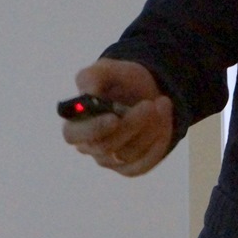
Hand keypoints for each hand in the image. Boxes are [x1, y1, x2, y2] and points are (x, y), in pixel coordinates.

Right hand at [62, 58, 172, 176]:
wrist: (146, 91)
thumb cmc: (120, 81)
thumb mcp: (107, 69)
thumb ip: (92, 76)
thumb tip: (89, 92)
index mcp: (76, 121)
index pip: (73, 135)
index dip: (93, 129)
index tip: (114, 118)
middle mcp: (90, 145)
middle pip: (106, 146)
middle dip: (132, 124)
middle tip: (149, 104)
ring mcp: (110, 160)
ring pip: (130, 154)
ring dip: (150, 128)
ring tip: (161, 103)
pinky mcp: (131, 167)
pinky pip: (146, 161)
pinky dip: (160, 140)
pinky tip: (164, 119)